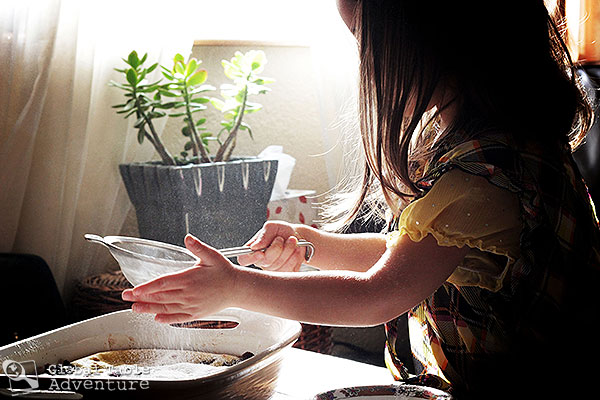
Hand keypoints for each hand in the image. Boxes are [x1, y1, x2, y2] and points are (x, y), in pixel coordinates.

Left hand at [121, 234, 237, 323]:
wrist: (237, 288)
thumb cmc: (224, 271)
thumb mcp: (212, 256)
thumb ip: (198, 247)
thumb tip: (188, 238)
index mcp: (189, 279)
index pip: (163, 284)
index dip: (147, 288)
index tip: (134, 289)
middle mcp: (188, 294)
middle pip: (160, 297)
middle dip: (141, 297)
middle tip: (125, 296)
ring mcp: (192, 305)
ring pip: (166, 308)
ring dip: (149, 308)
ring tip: (134, 308)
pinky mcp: (196, 314)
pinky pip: (178, 318)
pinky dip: (166, 319)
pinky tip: (156, 318)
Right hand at [237, 220, 305, 271]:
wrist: (296, 236)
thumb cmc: (280, 231)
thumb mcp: (271, 227)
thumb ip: (263, 236)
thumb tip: (254, 246)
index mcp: (253, 250)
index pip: (243, 259)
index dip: (250, 258)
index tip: (261, 253)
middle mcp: (261, 261)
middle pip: (266, 261)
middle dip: (277, 248)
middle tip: (281, 238)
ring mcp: (273, 269)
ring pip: (280, 265)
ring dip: (289, 249)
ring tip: (292, 240)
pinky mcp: (285, 273)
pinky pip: (290, 268)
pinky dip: (296, 255)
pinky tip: (297, 248)